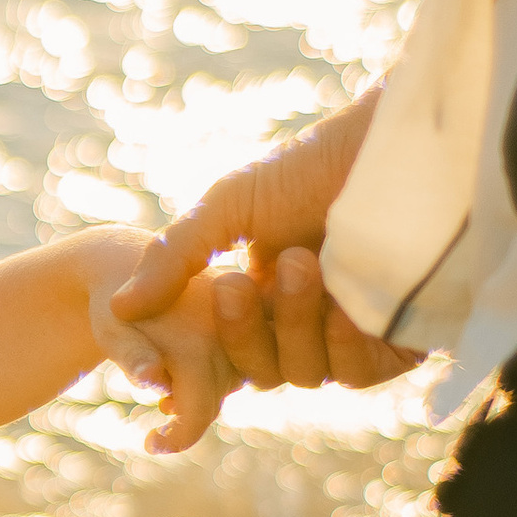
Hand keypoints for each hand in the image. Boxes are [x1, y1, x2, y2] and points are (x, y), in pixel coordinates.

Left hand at [92, 263, 242, 455]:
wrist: (130, 260)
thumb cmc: (112, 302)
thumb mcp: (109, 328)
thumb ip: (131, 354)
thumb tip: (152, 379)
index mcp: (197, 337)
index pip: (199, 411)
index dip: (178, 436)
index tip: (152, 444)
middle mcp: (229, 330)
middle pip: (216, 401)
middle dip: (188, 413)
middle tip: (157, 421)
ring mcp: (246, 322)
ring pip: (233, 384)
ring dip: (201, 392)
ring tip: (165, 391)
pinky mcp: (252, 316)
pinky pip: (241, 364)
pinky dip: (215, 375)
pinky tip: (180, 374)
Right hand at [112, 95, 419, 397]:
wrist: (387, 144)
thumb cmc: (310, 165)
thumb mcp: (228, 206)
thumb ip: (174, 257)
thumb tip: (118, 309)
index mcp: (268, 295)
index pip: (234, 348)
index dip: (217, 339)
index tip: (214, 296)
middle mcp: (311, 320)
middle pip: (264, 368)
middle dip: (248, 330)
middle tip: (244, 279)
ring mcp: (354, 332)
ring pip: (307, 372)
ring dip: (294, 328)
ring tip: (302, 265)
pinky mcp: (399, 341)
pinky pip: (357, 372)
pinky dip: (341, 347)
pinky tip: (341, 306)